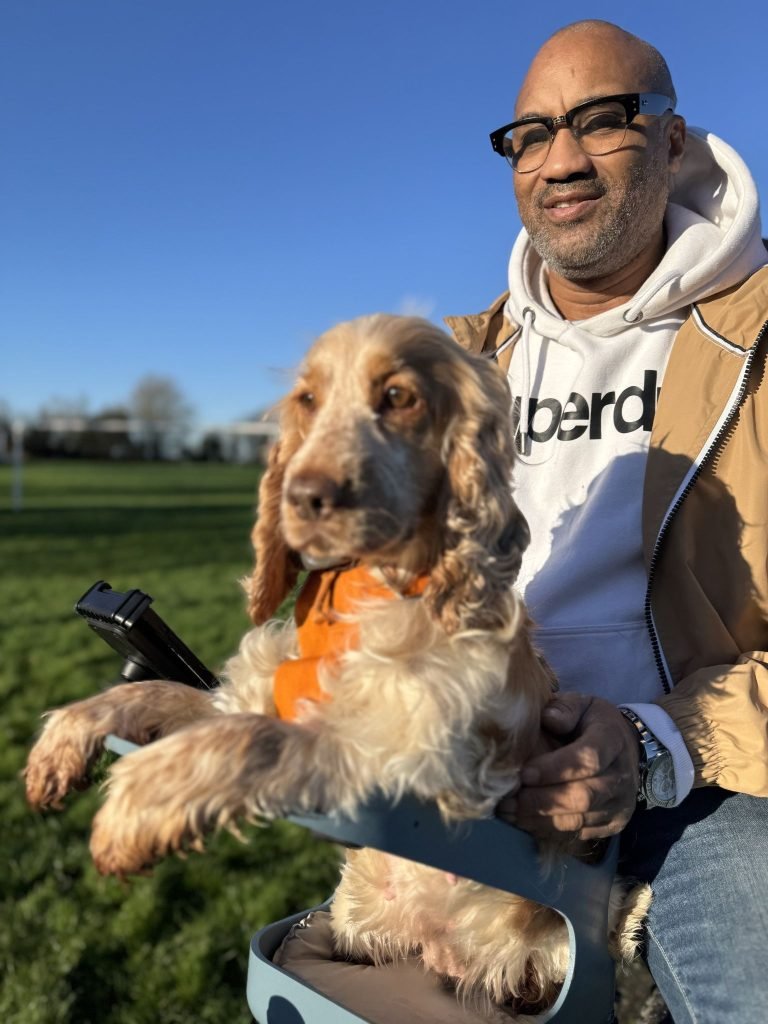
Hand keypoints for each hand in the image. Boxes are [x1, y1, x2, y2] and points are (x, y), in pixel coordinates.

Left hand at [497, 693, 639, 840]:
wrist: (627, 748)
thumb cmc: (593, 723)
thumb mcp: (582, 704)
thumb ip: (564, 708)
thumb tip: (548, 719)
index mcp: (612, 740)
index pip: (588, 759)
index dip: (555, 769)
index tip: (523, 773)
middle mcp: (621, 776)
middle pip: (583, 796)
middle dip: (541, 800)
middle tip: (507, 800)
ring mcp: (619, 804)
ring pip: (579, 819)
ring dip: (540, 819)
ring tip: (508, 812)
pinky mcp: (612, 824)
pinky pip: (578, 833)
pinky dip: (549, 830)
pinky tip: (524, 821)